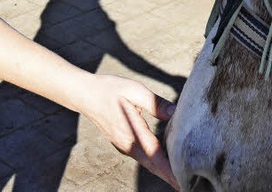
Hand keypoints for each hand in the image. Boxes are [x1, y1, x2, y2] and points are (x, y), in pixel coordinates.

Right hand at [81, 74, 179, 189]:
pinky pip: (142, 156)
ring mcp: (123, 145)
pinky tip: (164, 159)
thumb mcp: (134, 90)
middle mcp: (127, 144)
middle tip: (187, 183)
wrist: (85, 94)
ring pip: (147, 162)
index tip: (181, 183)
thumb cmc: (109, 89)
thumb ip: (155, 103)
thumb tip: (175, 112)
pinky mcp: (122, 143)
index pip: (155, 156)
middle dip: (169, 175)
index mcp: (132, 133)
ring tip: (179, 174)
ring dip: (162, 169)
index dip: (169, 171)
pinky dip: (154, 161)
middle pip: (153, 164)